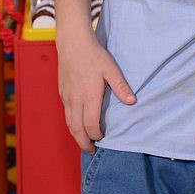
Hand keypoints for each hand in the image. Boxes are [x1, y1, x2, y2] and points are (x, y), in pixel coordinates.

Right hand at [57, 33, 135, 151]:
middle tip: (91, 150)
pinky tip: (79, 124)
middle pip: (76, 129)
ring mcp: (66, 97)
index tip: (103, 139)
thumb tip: (132, 102)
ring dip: (76, 135)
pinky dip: (72, 124)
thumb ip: (121, 87)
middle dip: (83, 143)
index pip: (90, 125)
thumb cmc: (94, 55)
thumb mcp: (111, 69)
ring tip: (85, 142)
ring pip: (69, 123)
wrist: (72, 43)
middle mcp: (75, 99)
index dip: (96, 135)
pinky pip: (66, 114)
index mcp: (89, 95)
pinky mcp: (62, 93)